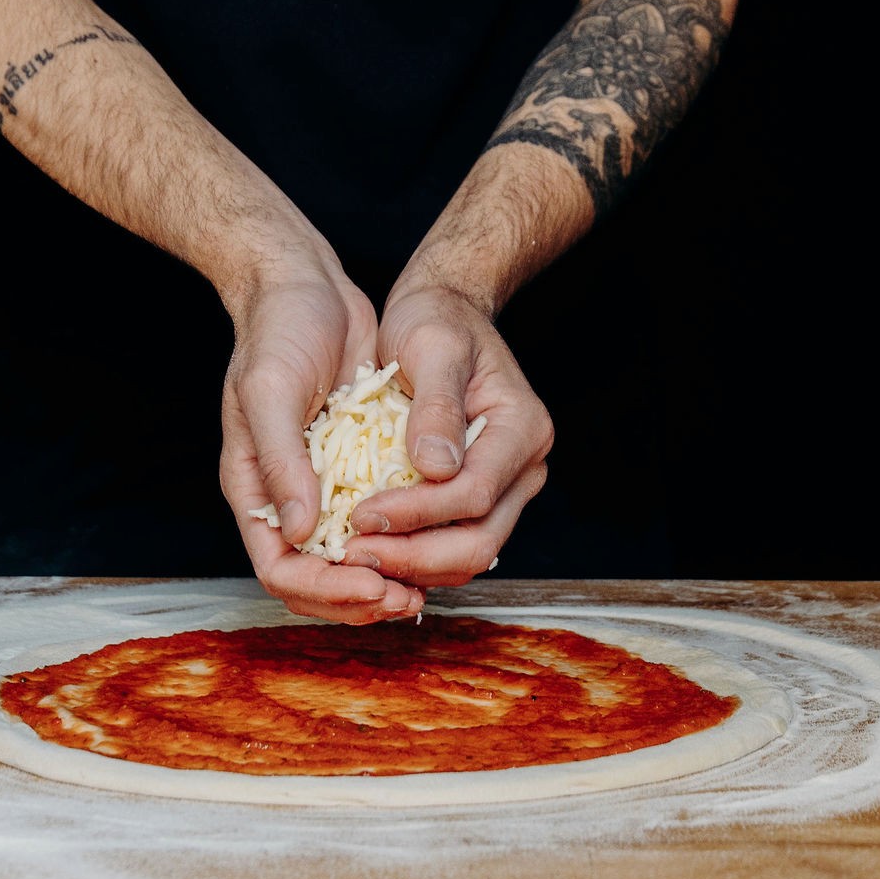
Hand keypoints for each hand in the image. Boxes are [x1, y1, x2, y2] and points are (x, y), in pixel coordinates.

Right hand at [218, 254, 425, 622]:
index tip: (374, 583)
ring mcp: (328, 485)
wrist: (307, 286)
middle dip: (361, 598)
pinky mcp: (362, 466)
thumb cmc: (275, 331)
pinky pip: (383, 522)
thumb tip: (304, 532)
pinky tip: (440, 540)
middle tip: (408, 599)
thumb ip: (282, 461)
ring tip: (426, 583)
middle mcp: (291, 498)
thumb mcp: (268, 390)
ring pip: (353, 559)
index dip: (325, 590)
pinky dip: (406, 541)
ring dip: (388, 577)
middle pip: (318, 580)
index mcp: (256, 491)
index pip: (281, 570)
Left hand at [347, 284, 553, 587]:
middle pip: (480, 540)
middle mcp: (525, 466)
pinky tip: (371, 549)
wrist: (442, 312)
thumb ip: (437, 405)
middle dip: (414, 555)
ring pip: (468, 554)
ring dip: (412, 565)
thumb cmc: (436, 320)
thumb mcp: (432, 346)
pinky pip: (451, 544)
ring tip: (356, 559)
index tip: (362, 515)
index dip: (418, 513)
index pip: (475, 493)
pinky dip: (413, 556)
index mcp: (522, 428)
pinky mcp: (478, 499)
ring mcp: (506, 488)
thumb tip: (436, 468)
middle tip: (355, 555)